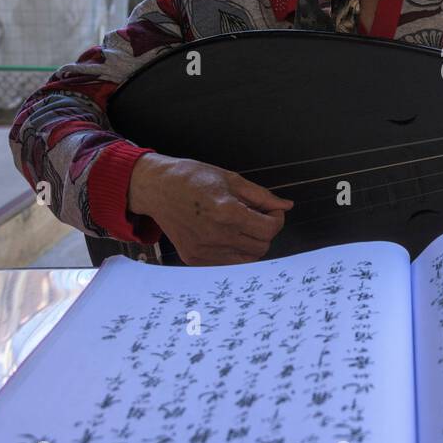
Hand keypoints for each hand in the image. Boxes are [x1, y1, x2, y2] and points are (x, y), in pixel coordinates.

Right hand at [128, 152, 292, 264]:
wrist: (157, 188)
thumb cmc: (192, 179)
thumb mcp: (231, 179)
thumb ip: (261, 196)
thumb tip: (285, 206)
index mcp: (227, 212)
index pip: (269, 230)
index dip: (276, 220)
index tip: (272, 212)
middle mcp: (215, 236)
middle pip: (261, 247)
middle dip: (265, 232)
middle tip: (257, 217)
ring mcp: (203, 250)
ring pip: (247, 259)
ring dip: (251, 243)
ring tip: (241, 225)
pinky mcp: (194, 259)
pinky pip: (227, 263)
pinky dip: (234, 252)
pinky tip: (226, 234)